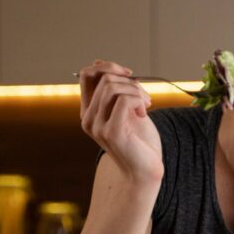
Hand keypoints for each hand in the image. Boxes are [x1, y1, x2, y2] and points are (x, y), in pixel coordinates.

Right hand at [78, 60, 162, 183]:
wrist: (145, 169)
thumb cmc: (139, 141)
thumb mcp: (127, 109)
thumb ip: (117, 90)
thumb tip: (103, 63)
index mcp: (89, 111)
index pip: (86, 74)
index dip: (108, 66)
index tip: (129, 74)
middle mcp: (88, 118)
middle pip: (103, 78)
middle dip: (130, 81)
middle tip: (145, 96)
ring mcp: (97, 126)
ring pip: (112, 86)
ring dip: (136, 90)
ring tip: (146, 104)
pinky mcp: (111, 132)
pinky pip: (123, 100)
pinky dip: (138, 100)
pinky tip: (145, 112)